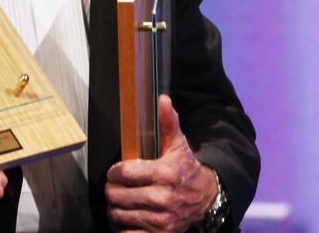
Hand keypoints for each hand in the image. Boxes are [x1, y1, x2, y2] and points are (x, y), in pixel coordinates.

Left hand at [105, 95, 216, 232]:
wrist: (206, 199)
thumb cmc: (186, 170)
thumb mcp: (179, 145)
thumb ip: (168, 122)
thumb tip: (163, 99)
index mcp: (165, 174)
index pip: (125, 173)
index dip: (114, 171)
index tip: (116, 171)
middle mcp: (162, 199)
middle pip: (117, 195)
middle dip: (112, 189)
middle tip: (115, 186)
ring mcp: (161, 220)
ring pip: (119, 215)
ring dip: (115, 208)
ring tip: (120, 201)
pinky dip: (123, 227)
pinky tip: (128, 216)